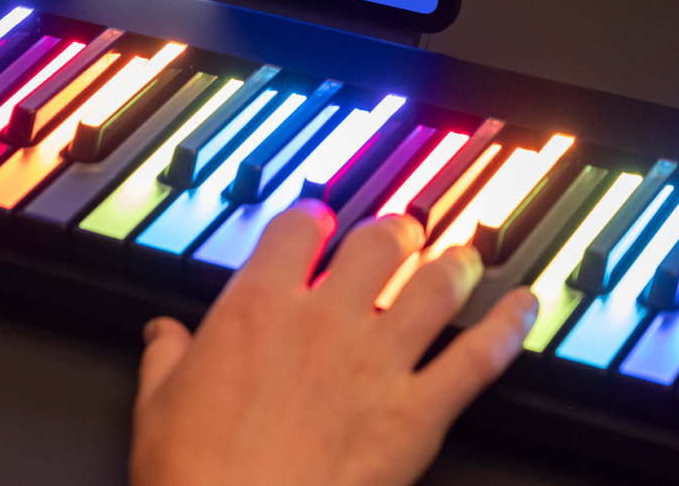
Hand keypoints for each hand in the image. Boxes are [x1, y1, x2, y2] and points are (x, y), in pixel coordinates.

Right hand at [130, 203, 538, 485]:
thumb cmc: (197, 476)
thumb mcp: (157, 404)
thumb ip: (165, 357)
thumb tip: (162, 335)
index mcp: (257, 307)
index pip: (298, 229)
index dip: (313, 218)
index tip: (318, 223)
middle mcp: (326, 321)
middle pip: (378, 244)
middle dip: (396, 232)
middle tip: (403, 233)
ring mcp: (378, 364)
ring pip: (436, 287)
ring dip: (455, 264)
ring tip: (464, 255)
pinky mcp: (419, 415)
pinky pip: (478, 360)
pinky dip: (508, 329)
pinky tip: (521, 310)